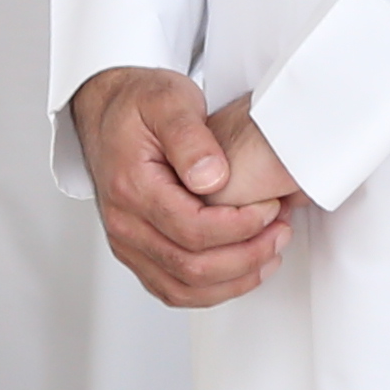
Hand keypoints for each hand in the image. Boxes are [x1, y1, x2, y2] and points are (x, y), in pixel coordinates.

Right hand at [74, 66, 297, 305]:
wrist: (109, 111)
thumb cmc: (138, 105)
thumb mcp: (168, 100)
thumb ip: (190, 137)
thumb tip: (212, 178)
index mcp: (132, 187)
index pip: (191, 229)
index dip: (240, 227)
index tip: (270, 208)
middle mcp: (124, 223)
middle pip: (191, 267)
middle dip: (247, 256)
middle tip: (281, 232)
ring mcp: (128, 243)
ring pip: (183, 289)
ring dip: (234, 280)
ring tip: (270, 253)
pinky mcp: (137, 253)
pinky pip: (174, 289)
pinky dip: (213, 289)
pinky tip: (243, 270)